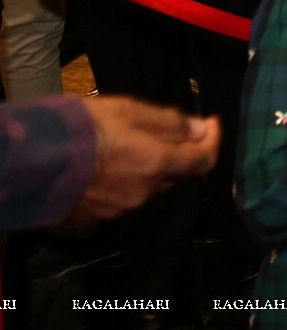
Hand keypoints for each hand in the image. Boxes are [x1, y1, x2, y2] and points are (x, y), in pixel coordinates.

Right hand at [68, 96, 219, 226]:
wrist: (30, 160)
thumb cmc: (83, 127)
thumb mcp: (130, 111)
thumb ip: (171, 123)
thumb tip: (202, 130)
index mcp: (157, 164)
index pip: (204, 160)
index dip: (213, 140)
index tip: (211, 123)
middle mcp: (143, 192)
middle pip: (173, 175)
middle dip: (174, 154)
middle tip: (158, 132)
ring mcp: (118, 209)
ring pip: (145, 188)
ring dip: (145, 170)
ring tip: (122, 148)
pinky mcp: (94, 218)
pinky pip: (119, 199)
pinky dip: (120, 183)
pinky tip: (101, 168)